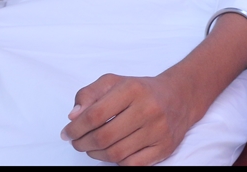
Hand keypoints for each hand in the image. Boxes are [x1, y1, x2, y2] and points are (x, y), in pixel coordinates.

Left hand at [62, 72, 195, 164]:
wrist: (180, 96)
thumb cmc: (141, 90)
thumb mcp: (114, 82)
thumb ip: (89, 94)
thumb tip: (73, 117)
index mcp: (132, 89)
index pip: (95, 114)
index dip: (75, 128)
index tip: (66, 133)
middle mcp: (148, 109)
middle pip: (104, 137)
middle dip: (82, 143)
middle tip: (77, 142)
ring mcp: (158, 130)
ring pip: (116, 153)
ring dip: (96, 154)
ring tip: (92, 148)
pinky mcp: (165, 147)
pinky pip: (132, 164)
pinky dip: (116, 162)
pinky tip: (112, 152)